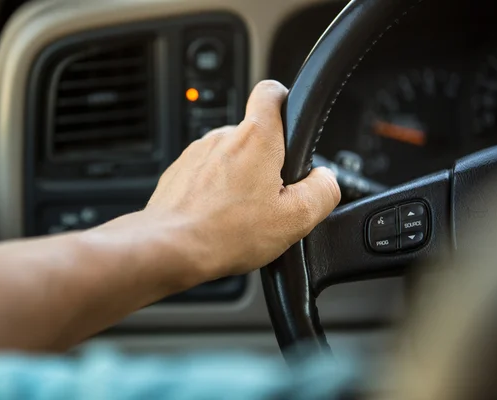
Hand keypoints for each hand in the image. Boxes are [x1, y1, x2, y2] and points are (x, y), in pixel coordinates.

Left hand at [145, 80, 340, 278]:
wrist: (171, 248)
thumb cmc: (225, 233)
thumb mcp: (295, 219)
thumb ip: (322, 191)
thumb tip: (325, 180)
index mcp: (256, 139)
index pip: (271, 92)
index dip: (284, 101)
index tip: (290, 121)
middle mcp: (223, 137)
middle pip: (254, 136)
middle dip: (266, 162)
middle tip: (268, 198)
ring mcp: (197, 154)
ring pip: (229, 158)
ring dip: (238, 179)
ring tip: (239, 215)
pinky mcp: (179, 172)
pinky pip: (205, 174)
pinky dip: (214, 191)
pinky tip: (217, 218)